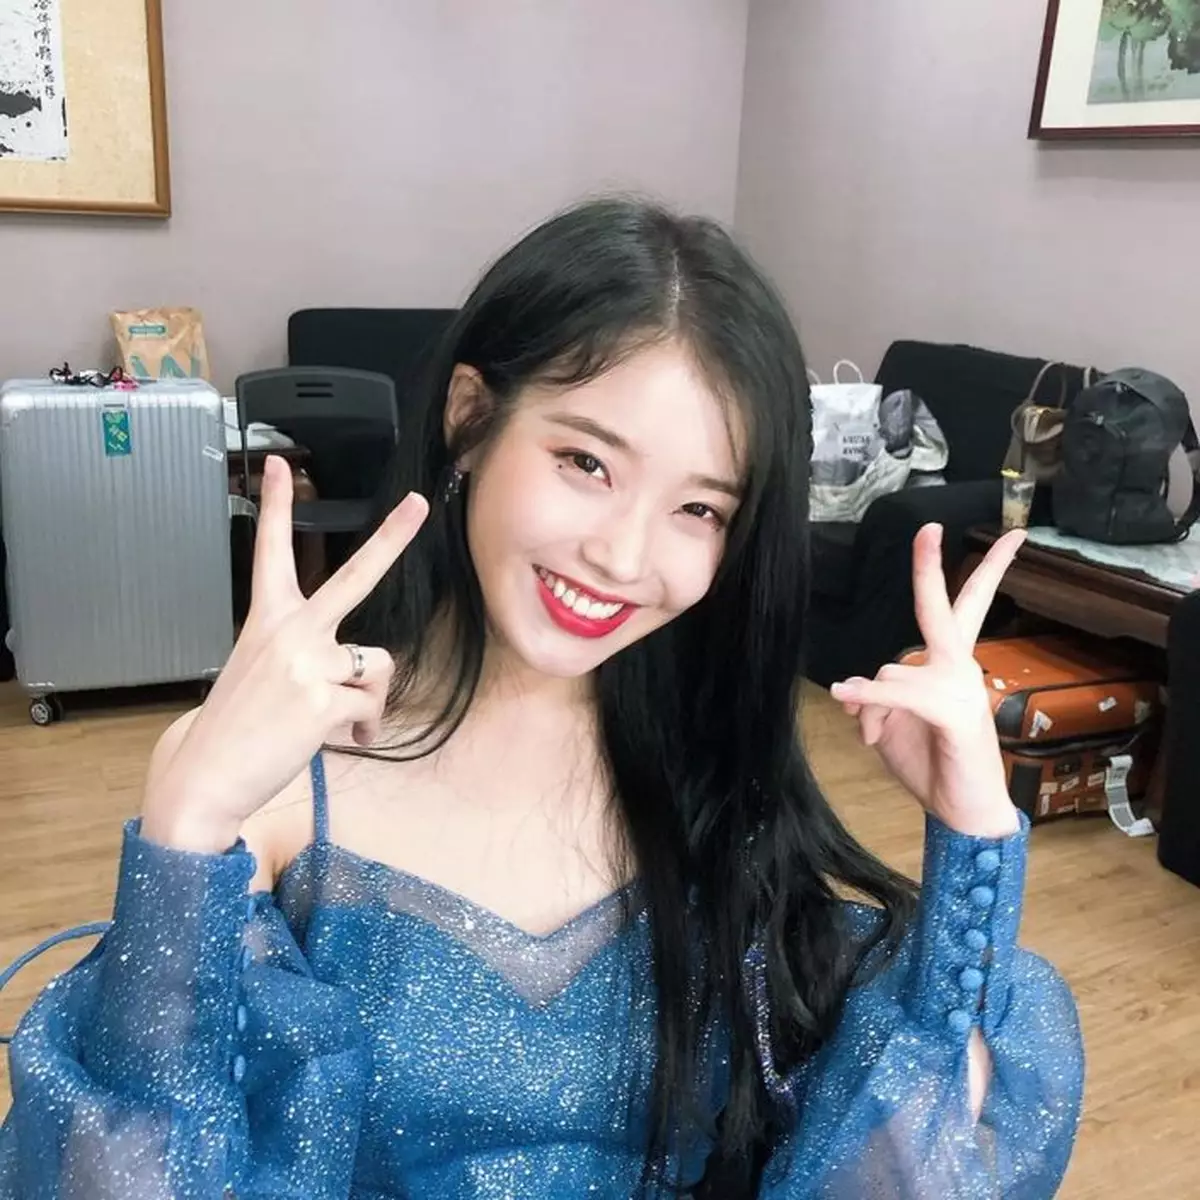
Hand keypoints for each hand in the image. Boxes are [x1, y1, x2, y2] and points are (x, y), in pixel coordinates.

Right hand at [141, 455, 428, 851]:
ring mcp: (308, 662)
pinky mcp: (323, 700)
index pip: (270, 550)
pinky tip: (332, 740)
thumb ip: (313, 658)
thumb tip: (362, 681)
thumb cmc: (238, 725)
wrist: (206, 773)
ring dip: (365, 700)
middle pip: (354, 576)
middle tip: (417, 503)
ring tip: (329, 721)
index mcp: (268, 619)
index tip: (278, 464)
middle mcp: (290, 630)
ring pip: (376, 667)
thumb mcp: (266, 672)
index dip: (274, 505)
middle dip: (392, 538)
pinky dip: (361, 730)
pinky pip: (370, 709)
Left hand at [829, 524, 1024, 838]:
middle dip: (930, 569)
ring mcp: (961, 688)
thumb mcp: (889, 724)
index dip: (985, 569)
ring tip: (875, 738)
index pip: (965, 607)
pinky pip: (899, 693)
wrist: (963, 811)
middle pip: (943, 609)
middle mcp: (960, 667)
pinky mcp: (953, 714)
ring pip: (893, 670)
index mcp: (950, 663)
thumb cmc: (930, 760)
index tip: (1003, 534)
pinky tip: (852, 697)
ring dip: (871, 705)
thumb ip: (873, 696)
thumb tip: (850, 688)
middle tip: (929, 529)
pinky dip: (872, 697)